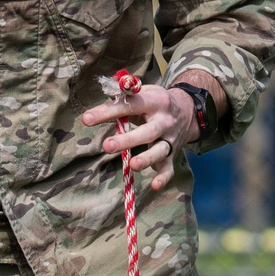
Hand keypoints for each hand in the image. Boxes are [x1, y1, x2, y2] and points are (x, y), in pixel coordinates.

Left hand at [82, 84, 197, 192]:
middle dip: (128, 140)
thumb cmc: (155, 102)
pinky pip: (169, 168)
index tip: (87, 119)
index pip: (131, 106)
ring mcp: (169, 139)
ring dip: (147, 159)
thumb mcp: (144, 91)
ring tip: (133, 165)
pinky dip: (163, 177)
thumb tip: (104, 88)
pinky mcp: (172, 155)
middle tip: (107, 146)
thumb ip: (125, 93)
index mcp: (155, 101)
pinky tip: (154, 186)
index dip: (109, 111)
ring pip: (159, 151)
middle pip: (148, 131)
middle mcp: (164, 121)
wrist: (187, 111)